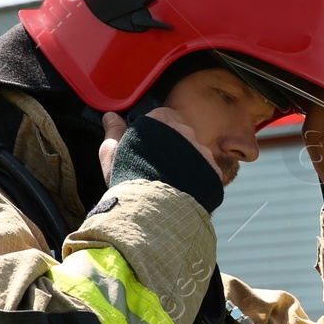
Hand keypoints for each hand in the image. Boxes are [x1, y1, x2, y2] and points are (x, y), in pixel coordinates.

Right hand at [98, 108, 223, 186]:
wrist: (156, 207)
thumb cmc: (129, 177)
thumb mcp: (113, 153)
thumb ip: (114, 131)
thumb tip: (110, 116)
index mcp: (161, 121)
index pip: (162, 115)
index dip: (156, 129)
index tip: (150, 143)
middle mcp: (185, 131)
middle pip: (181, 133)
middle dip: (173, 145)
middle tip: (160, 164)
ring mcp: (202, 150)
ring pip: (195, 152)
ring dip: (187, 162)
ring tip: (173, 180)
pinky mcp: (213, 170)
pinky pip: (207, 170)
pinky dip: (199, 178)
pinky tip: (187, 189)